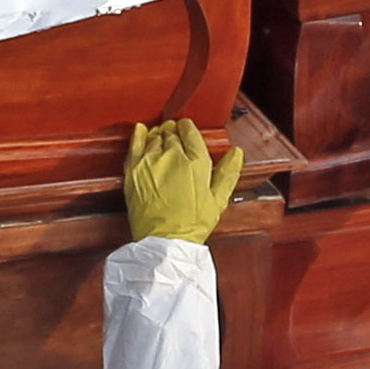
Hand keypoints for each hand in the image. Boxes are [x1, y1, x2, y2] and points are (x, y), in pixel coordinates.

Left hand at [123, 117, 241, 246]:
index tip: (187, 129)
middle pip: (171, 133)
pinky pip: (134, 144)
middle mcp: (172, 157)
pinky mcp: (133, 171)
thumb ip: (228, 172)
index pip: (190, 132)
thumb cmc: (191, 224)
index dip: (188, 127)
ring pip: (154, 136)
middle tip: (175, 136)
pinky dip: (138, 135)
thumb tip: (236, 153)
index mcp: (196, 162)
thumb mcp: (218, 199)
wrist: (164, 241)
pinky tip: (140, 131)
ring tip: (161, 137)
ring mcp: (150, 162)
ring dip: (158, 134)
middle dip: (174, 132)